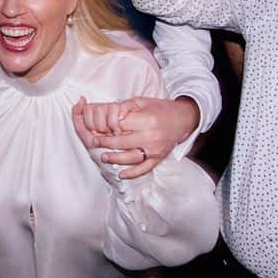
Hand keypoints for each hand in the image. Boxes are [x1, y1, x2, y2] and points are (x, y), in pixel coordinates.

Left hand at [72, 96, 197, 179]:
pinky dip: (132, 173)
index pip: (120, 126)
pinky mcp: (158, 158)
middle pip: (122, 142)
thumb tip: (108, 114)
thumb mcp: (142, 101)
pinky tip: (121, 175)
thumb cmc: (160, 108)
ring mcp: (155, 149)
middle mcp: (151, 136)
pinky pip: (144, 168)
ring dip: (115, 159)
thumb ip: (125, 107)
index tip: (98, 128)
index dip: (107, 127)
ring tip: (103, 157)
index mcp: (147, 120)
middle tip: (94, 142)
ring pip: (130, 158)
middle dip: (105, 143)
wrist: (183, 119)